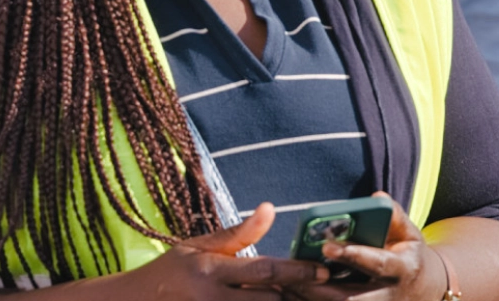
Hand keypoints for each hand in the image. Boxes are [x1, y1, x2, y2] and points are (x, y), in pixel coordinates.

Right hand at [119, 203, 329, 299]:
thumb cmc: (172, 271)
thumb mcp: (199, 245)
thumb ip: (238, 233)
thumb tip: (270, 208)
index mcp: (212, 269)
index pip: (265, 271)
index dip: (297, 272)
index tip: (323, 270)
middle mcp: (213, 298)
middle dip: (297, 297)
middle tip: (326, 290)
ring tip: (304, 298)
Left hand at [285, 195, 441, 300]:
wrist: (422, 290)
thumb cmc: (407, 254)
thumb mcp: (409, 233)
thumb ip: (394, 215)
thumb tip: (377, 196)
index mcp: (401, 269)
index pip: (376, 263)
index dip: (352, 255)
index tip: (326, 245)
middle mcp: (388, 296)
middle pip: (349, 298)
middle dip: (318, 287)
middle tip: (289, 274)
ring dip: (307, 299)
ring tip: (281, 286)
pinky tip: (289, 295)